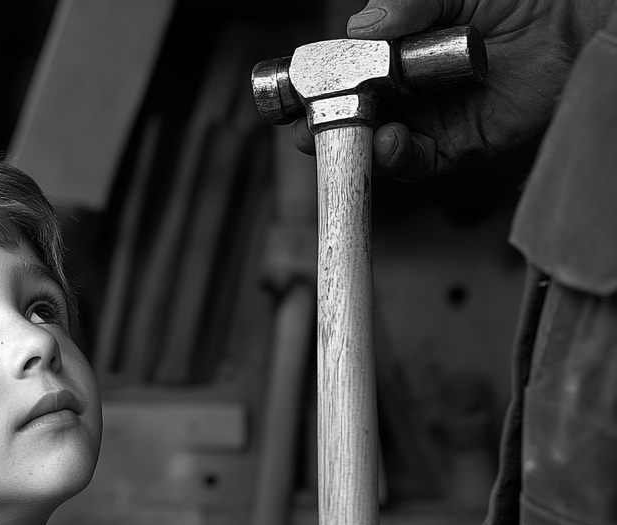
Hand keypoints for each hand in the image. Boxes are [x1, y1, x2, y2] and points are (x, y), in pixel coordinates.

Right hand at [294, 0, 611, 178]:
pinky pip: (416, 161)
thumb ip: (406, 2)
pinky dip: (397, 158)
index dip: (318, 86)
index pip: (345, 72)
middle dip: (325, 124)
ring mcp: (431, 117)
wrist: (577, 21)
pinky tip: (391, 141)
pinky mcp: (456, 145)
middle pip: (352, 114)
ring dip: (356, 144)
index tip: (296, 92)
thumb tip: (364, 28)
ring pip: (377, 143)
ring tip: (350, 133)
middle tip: (306, 127)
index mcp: (398, 46)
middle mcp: (410, 85)